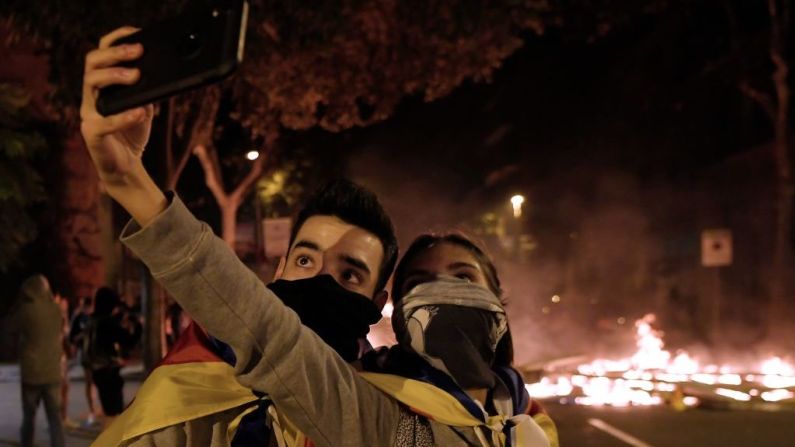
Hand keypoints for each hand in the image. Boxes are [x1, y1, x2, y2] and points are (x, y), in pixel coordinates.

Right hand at [79, 26, 166, 225]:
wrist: (126, 166)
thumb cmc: (132, 132)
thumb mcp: (144, 106)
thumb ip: (147, 90)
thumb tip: (160, 73)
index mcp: (102, 86)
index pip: (101, 54)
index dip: (115, 41)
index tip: (135, 34)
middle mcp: (91, 96)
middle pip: (92, 63)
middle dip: (115, 53)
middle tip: (138, 51)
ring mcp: (89, 114)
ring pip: (91, 84)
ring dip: (114, 76)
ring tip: (135, 75)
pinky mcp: (92, 134)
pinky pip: (103, 122)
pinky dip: (123, 116)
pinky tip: (139, 112)